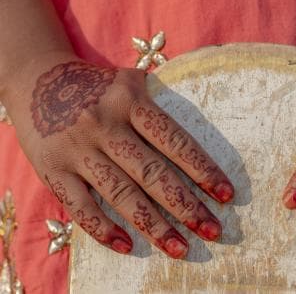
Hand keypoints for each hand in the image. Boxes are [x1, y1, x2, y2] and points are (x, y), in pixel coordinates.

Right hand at [9, 61, 233, 258]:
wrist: (37, 78)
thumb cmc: (98, 87)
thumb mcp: (129, 83)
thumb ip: (159, 107)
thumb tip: (196, 146)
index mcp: (130, 100)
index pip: (175, 141)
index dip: (203, 170)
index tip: (226, 195)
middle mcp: (104, 124)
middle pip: (153, 173)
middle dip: (186, 206)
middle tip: (212, 230)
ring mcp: (78, 149)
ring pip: (122, 194)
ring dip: (154, 225)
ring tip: (180, 248)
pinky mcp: (53, 170)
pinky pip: (80, 207)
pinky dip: (104, 230)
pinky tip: (128, 246)